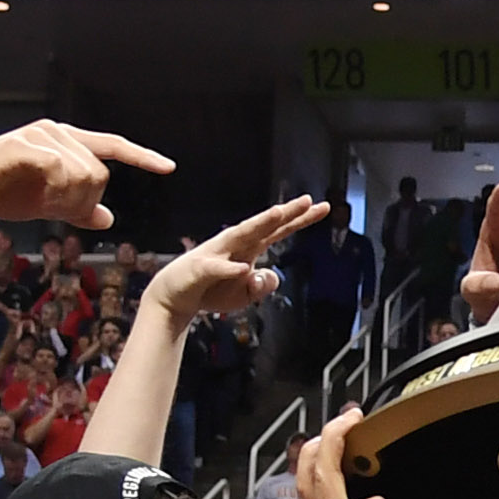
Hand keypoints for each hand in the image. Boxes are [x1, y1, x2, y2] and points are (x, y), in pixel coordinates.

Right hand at [0, 121, 174, 233]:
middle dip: (82, 202)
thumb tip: (108, 219)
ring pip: (83, 174)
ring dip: (66, 200)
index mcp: (68, 141)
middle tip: (56, 210)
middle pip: (99, 174)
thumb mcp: (49, 205)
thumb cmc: (5, 193)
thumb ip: (80, 208)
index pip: (113, 146)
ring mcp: (39, 136)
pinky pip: (58, 171)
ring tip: (42, 203)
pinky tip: (36, 197)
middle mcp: (57, 132)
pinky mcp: (22, 145)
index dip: (141, 156)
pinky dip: (53, 191)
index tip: (168, 167)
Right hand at [139, 193, 326, 323]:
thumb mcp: (245, 294)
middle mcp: (234, 244)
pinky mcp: (200, 269)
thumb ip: (262, 286)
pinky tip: (243, 268)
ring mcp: (216, 254)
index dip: (299, 219)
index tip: (322, 207)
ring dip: (260, 224)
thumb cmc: (212, 289)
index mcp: (248, 248)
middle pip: (264, 226)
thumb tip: (275, 276)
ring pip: (241, 236)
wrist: (176, 297)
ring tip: (278, 213)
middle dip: (284, 213)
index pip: (278, 231)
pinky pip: (217, 268)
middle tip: (307, 201)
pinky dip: (230, 269)